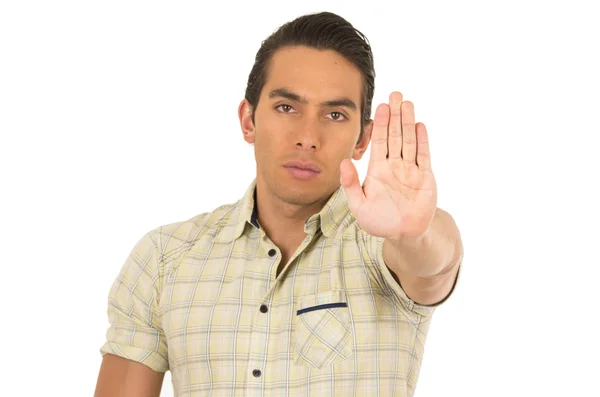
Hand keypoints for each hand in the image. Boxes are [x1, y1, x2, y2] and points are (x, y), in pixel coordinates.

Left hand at [340, 91, 437, 239]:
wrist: (403, 234)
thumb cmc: (379, 221)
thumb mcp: (359, 205)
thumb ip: (351, 184)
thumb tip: (342, 162)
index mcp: (378, 170)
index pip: (378, 141)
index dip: (379, 124)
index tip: (380, 106)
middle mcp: (395, 165)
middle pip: (394, 135)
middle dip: (395, 115)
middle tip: (395, 94)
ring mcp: (411, 170)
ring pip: (409, 141)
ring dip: (408, 122)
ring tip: (407, 103)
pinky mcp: (425, 177)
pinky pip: (423, 156)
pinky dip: (422, 141)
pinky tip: (420, 125)